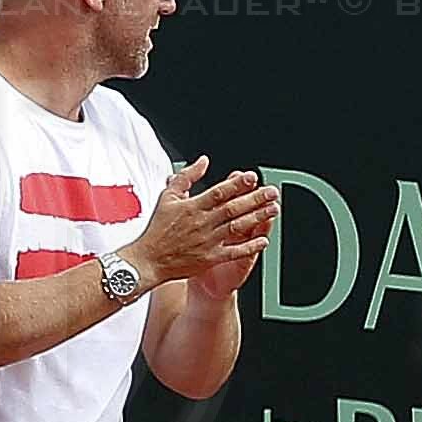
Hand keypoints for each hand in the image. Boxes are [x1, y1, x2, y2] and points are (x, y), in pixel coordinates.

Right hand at [128, 156, 279, 295]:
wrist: (148, 260)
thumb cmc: (157, 229)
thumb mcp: (167, 196)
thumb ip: (186, 177)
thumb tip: (203, 161)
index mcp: (192, 207)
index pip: (219, 192)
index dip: (237, 184)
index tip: (252, 177)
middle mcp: (202, 223)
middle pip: (233, 208)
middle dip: (256, 199)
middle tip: (272, 192)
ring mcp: (207, 241)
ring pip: (237, 227)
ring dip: (257, 218)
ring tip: (273, 209)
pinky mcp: (210, 258)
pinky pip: (234, 251)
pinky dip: (249, 246)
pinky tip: (263, 240)